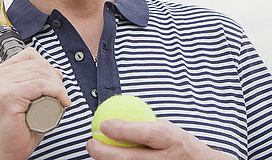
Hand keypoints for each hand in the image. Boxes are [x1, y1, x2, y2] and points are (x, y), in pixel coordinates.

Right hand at [0, 47, 70, 159]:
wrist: (8, 151)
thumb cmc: (19, 128)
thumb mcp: (29, 98)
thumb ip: (38, 82)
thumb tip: (56, 71)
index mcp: (0, 73)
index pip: (31, 55)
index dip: (48, 67)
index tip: (56, 83)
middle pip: (39, 64)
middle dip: (56, 78)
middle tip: (62, 96)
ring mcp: (2, 85)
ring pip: (41, 74)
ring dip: (59, 87)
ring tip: (61, 101)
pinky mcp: (9, 96)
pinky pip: (40, 86)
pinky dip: (56, 92)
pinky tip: (62, 102)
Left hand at [86, 119, 231, 159]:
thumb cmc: (180, 145)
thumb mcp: (168, 128)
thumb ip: (145, 124)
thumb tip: (116, 115)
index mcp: (171, 139)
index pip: (145, 134)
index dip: (122, 129)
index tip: (104, 124)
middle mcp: (165, 159)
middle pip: (129, 158)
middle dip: (104, 151)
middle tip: (91, 143)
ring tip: (96, 151)